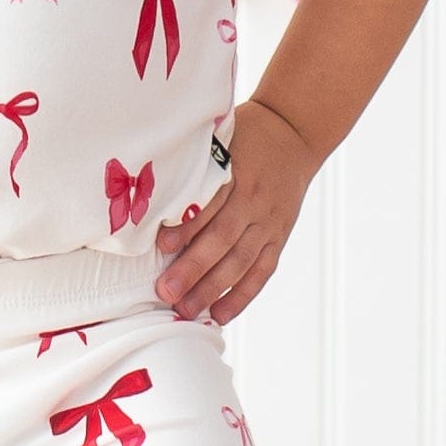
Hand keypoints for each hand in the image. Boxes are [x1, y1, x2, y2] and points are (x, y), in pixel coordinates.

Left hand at [154, 100, 316, 322]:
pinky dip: (242, 294)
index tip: (162, 245)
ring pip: (241, 260)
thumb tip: (152, 194)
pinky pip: (262, 270)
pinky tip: (220, 313)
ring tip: (187, 309)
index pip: (211, 204)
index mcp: (236, 171)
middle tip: (166, 291)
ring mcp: (270, 221)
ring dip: (213, 288)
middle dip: (194, 268)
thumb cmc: (244, 135)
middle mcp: (255, 199)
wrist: (294, 132)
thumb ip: (194, 164)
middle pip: (223, 238)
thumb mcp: (219, 137)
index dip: (187, 226)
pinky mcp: (279, 235)